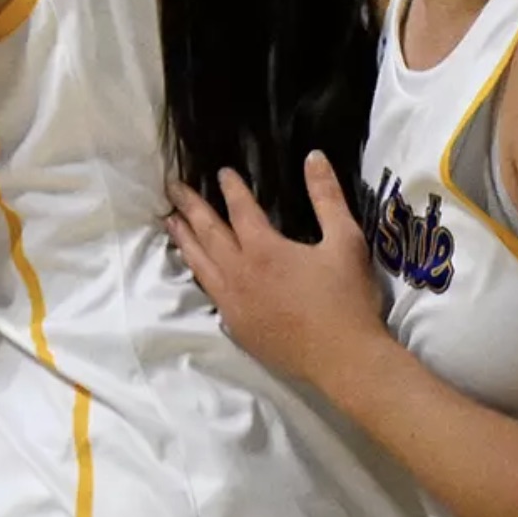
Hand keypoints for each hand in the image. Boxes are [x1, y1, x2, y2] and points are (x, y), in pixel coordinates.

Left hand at [165, 153, 381, 390]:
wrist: (343, 359)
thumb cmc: (348, 299)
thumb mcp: (346, 241)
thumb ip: (327, 197)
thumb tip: (313, 157)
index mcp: (264, 249)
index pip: (240, 210)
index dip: (231, 189)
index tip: (221, 172)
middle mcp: (239, 273)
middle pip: (207, 233)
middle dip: (189, 206)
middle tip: (173, 187)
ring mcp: (232, 301)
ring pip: (199, 263)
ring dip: (183, 239)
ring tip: (169, 222)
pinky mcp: (234, 324)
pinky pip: (208, 291)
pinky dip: (196, 272)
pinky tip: (193, 267)